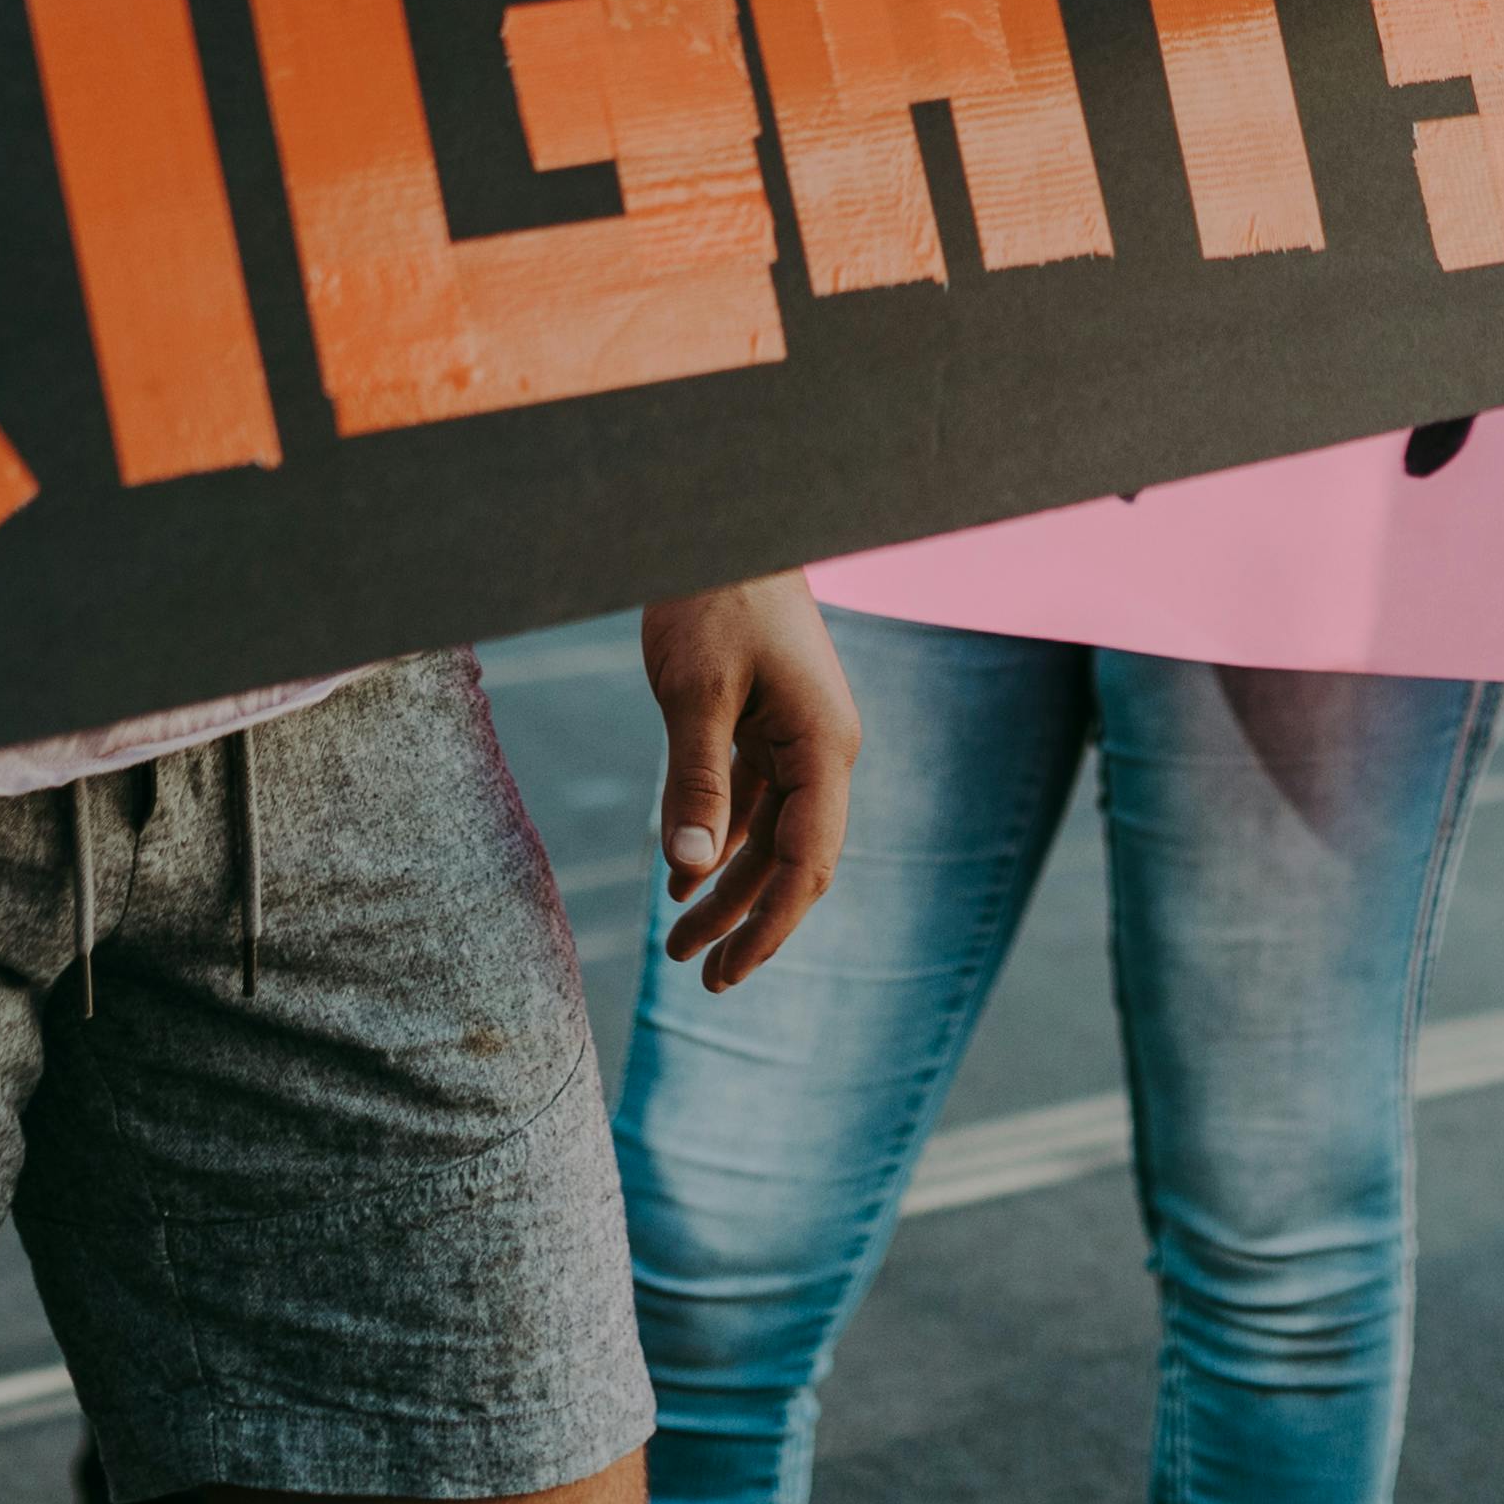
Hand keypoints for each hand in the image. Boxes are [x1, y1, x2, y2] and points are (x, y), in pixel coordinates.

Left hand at [638, 573, 858, 988]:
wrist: (724, 526)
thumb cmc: (714, 599)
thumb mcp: (695, 693)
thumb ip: (696, 781)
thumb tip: (688, 869)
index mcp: (825, 747)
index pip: (807, 863)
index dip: (769, 926)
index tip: (729, 974)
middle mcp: (824, 750)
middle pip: (794, 860)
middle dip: (747, 921)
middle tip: (699, 977)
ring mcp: (800, 737)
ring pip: (770, 837)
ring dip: (727, 889)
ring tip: (678, 942)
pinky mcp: (771, 724)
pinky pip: (753, 803)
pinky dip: (719, 842)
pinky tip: (682, 878)